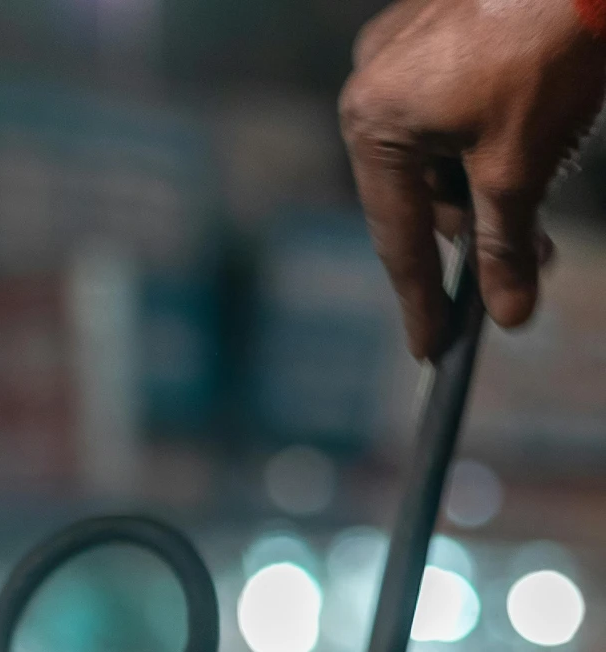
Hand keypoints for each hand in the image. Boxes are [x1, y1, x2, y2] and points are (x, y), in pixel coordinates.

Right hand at [340, 0, 605, 358]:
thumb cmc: (546, 49)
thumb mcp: (522, 168)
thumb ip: (506, 248)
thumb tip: (509, 314)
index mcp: (374, 120)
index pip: (396, 235)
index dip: (420, 301)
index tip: (431, 349)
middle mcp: (373, 81)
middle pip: (420, 194)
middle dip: (477, 228)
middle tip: (533, 256)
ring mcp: (404, 47)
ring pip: (441, 152)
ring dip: (488, 183)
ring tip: (541, 189)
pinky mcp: (440, 25)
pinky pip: (452, 108)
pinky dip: (488, 138)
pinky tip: (530, 138)